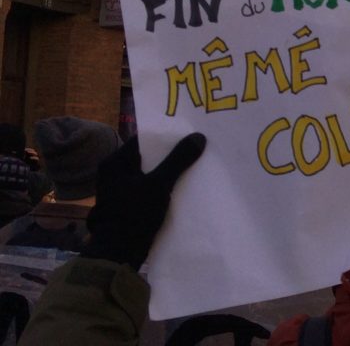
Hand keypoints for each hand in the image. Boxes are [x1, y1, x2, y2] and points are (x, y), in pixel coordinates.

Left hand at [81, 133, 205, 269]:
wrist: (120, 252)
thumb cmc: (135, 214)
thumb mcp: (159, 184)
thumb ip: (178, 160)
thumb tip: (199, 136)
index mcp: (114, 163)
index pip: (142, 140)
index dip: (164, 135)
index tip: (187, 132)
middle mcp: (115, 173)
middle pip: (147, 156)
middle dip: (170, 153)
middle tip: (194, 147)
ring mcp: (122, 189)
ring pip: (151, 172)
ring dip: (169, 169)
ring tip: (193, 164)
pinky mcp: (130, 203)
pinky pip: (150, 186)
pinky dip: (165, 184)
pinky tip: (184, 184)